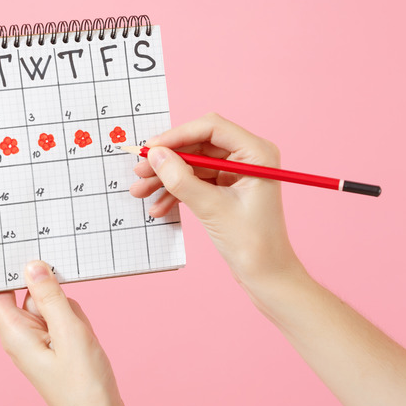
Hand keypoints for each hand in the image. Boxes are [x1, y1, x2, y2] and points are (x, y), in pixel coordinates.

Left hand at [0, 261, 126, 405]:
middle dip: (47, 290)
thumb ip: (51, 297)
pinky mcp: (54, 344)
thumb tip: (32, 266)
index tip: (8, 243)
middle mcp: (21, 334)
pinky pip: (60, 317)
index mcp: (14, 332)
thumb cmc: (84, 386)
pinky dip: (74, 319)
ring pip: (48, 303)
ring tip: (79, 332)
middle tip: (64, 300)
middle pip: (26, 292)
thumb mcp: (70, 333)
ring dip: (66, 307)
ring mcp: (38, 339)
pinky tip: (84, 336)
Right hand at [130, 113, 300, 286]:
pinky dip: (176, 192)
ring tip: (141, 192)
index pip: (211, 128)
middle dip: (167, 160)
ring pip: (191, 164)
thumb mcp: (211, 208)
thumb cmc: (253, 243)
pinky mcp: (225, 189)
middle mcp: (247, 157)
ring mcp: (235, 173)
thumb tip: (155, 155)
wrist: (266, 276)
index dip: (177, 136)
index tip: (151, 149)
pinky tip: (159, 208)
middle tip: (140, 171)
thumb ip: (181, 179)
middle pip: (197, 145)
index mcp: (256, 153)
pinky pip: (194, 181)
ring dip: (166, 178)